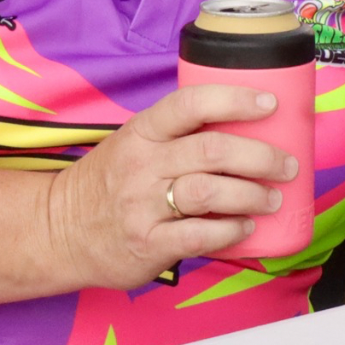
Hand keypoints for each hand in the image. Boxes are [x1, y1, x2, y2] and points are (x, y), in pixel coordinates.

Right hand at [42, 84, 296, 288]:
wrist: (58, 229)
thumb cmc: (110, 182)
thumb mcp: (134, 143)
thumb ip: (179, 136)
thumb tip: (248, 131)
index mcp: (142, 132)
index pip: (191, 104)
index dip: (235, 100)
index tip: (270, 103)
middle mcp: (143, 165)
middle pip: (212, 151)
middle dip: (260, 157)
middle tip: (287, 165)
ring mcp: (143, 206)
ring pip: (210, 192)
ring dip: (252, 195)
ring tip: (272, 198)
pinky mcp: (148, 244)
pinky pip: (200, 236)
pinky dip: (231, 232)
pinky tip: (245, 227)